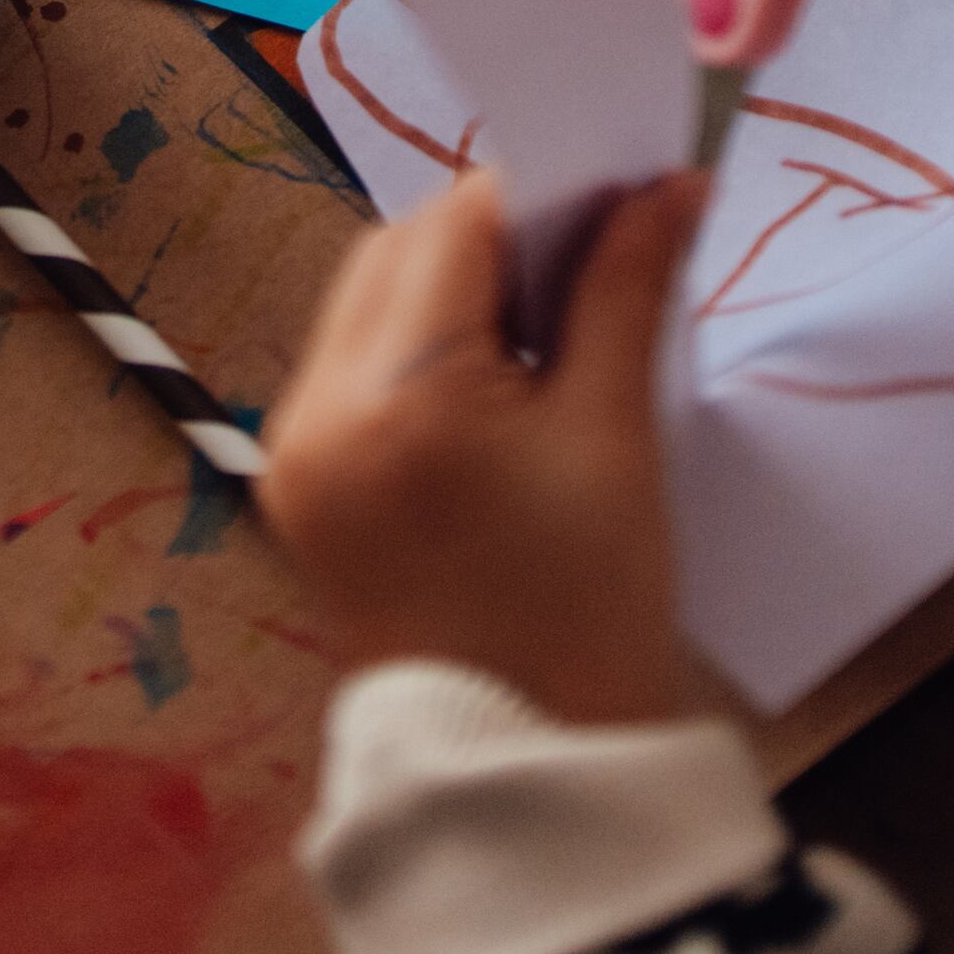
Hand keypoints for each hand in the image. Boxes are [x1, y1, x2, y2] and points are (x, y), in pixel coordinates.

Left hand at [262, 167, 709, 720]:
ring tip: (543, 344)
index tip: (615, 204)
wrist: (525, 768)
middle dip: (489, 243)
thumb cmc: (589, 611)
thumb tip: (664, 185)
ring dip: (449, 295)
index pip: (455, 224)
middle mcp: (316, 411)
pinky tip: (489, 395)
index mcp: (396, 396)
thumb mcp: (616, 435)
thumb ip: (625, 290)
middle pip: (397, 254)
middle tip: (585, 275)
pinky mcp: (293, 487)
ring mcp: (290, 452)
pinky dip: (414, 356)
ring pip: (366, 305)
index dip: (538, 198)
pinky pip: (348, 372)